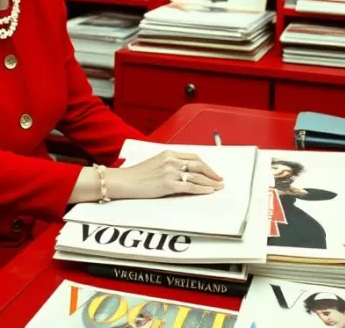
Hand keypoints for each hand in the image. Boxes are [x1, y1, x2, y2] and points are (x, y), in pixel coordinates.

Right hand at [107, 150, 223, 199]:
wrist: (124, 181)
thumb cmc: (136, 174)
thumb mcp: (155, 163)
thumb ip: (169, 164)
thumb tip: (183, 171)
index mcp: (168, 153)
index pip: (193, 157)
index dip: (205, 164)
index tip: (211, 170)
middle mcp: (171, 160)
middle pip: (199, 165)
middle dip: (212, 173)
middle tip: (220, 179)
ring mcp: (170, 172)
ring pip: (197, 177)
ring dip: (210, 182)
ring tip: (218, 187)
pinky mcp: (168, 184)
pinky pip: (190, 187)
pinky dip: (202, 189)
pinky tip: (208, 191)